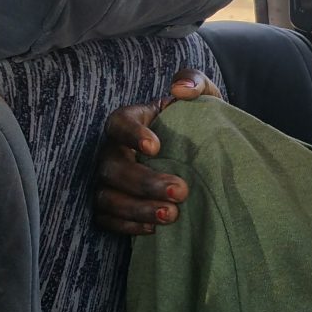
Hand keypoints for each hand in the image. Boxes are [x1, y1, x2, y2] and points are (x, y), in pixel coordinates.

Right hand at [94, 68, 219, 234]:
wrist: (201, 154)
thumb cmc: (197, 123)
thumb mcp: (204, 98)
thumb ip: (195, 82)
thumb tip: (180, 89)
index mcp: (131, 120)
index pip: (119, 123)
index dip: (132, 135)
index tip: (156, 147)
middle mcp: (113, 150)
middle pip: (113, 167)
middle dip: (145, 182)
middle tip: (181, 191)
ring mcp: (108, 180)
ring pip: (107, 197)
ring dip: (137, 208)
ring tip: (172, 216)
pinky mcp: (111, 205)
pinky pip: (108, 219)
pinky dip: (128, 226)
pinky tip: (154, 230)